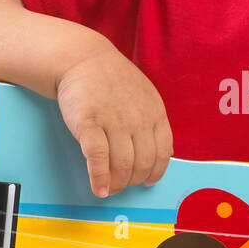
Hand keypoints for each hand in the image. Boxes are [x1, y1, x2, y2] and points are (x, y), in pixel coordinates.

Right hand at [55, 47, 172, 196]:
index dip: (156, 172)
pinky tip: (99, 188)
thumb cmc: (113, 79)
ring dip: (117, 184)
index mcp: (154, 113)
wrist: (82, 59)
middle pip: (142, 163)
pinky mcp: (88, 123)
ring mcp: (114, 122)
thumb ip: (155, 122)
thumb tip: (166, 152)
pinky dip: (99, 178)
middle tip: (124, 185)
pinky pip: (97, 159)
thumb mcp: (145, 95)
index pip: (163, 152)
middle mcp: (138, 119)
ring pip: (122, 165)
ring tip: (110, 188)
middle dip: (134, 180)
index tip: (148, 182)